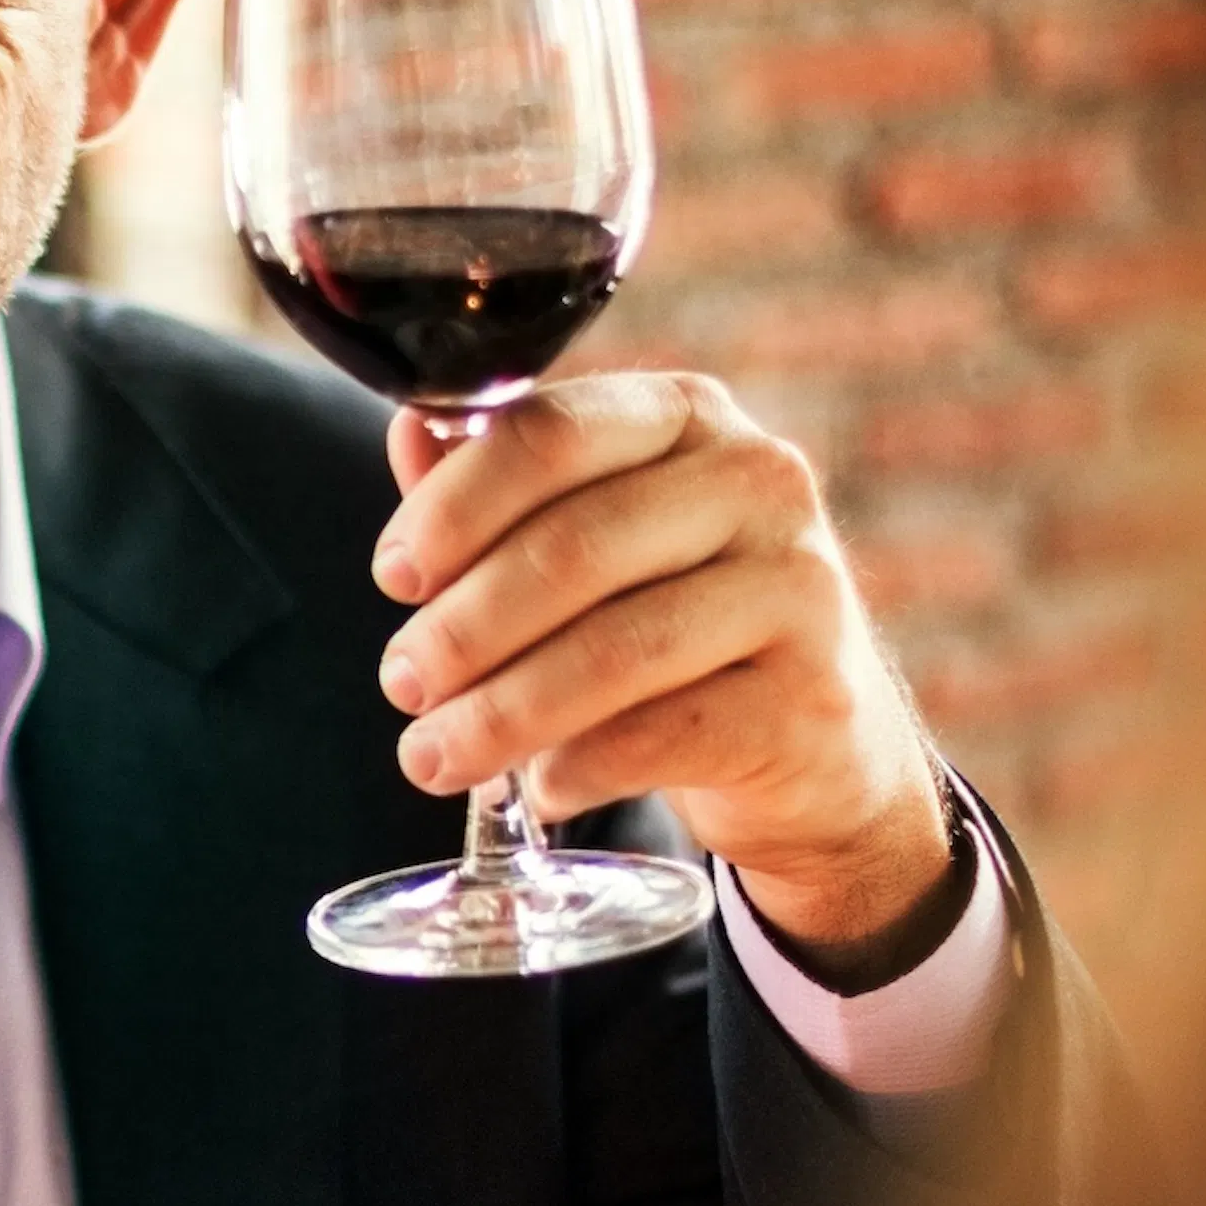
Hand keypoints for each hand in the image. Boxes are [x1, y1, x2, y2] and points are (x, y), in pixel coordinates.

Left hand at [369, 374, 953, 959]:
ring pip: (613, 651)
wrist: (810, 737)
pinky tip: (537, 789)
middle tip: (402, 684)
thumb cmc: (670, 615)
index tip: (394, 577)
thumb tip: (413, 433)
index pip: (550, 434)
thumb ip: (497, 491)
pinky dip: (577, 768)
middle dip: (461, 628)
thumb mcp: (588, 538)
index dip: (450, 509)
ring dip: (499, 714)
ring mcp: (800, 588)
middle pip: (570, 549)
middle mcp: (759, 483)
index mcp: (688, 416)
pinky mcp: (809, 697)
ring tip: (430, 754)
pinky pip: (660, 737)